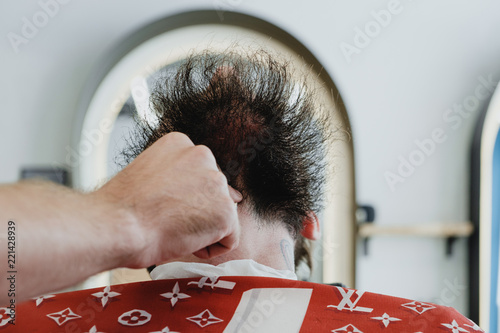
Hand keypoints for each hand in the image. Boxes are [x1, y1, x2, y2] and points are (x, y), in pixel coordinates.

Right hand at [93, 132, 241, 267]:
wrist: (116, 226)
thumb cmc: (122, 210)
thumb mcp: (149, 176)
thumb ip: (181, 177)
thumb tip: (228, 193)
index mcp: (180, 143)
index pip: (197, 176)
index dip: (180, 199)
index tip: (159, 206)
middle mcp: (202, 155)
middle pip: (211, 194)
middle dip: (195, 212)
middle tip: (164, 219)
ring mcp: (216, 182)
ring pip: (220, 216)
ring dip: (200, 229)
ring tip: (170, 228)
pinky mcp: (225, 210)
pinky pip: (229, 239)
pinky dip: (209, 249)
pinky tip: (183, 241)